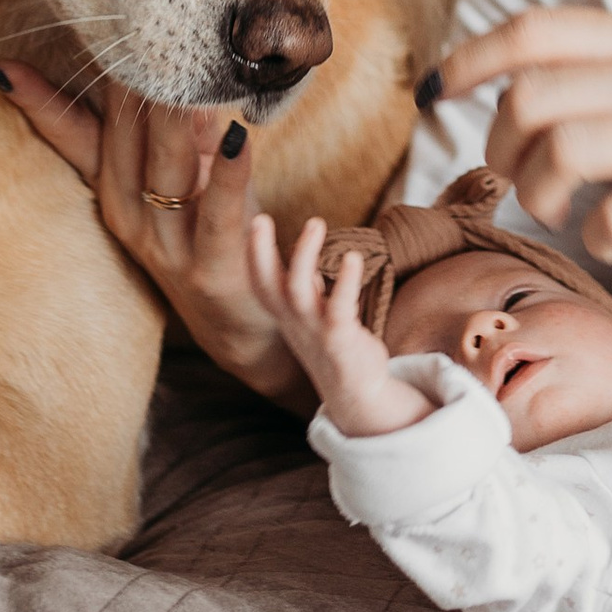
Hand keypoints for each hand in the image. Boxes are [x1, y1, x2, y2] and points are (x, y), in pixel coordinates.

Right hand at [0, 61, 300, 401]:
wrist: (246, 323)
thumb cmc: (213, 232)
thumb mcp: (177, 173)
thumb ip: (158, 124)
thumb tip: (136, 60)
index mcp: (112, 190)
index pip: (71, 134)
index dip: (41, 100)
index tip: (3, 62)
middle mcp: (128, 216)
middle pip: (123, 139)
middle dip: (128, 86)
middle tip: (136, 30)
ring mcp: (166, 246)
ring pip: (163, 168)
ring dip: (171, 117)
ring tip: (180, 71)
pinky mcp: (211, 269)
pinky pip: (218, 212)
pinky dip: (231, 173)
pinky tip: (242, 135)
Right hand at [247, 216, 428, 436]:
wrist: (357, 393)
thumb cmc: (334, 344)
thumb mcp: (312, 313)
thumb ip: (306, 283)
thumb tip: (304, 248)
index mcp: (285, 314)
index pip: (260, 282)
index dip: (253, 252)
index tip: (254, 219)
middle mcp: (294, 321)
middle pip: (268, 284)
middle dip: (260, 250)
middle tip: (259, 218)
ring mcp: (314, 331)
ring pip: (298, 290)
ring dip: (304, 255)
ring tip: (315, 223)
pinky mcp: (340, 341)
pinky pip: (339, 309)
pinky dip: (344, 282)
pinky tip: (353, 259)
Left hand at [433, 6, 611, 267]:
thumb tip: (525, 82)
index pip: (535, 30)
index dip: (470, 61)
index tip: (440, 91)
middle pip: (532, 96)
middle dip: (500, 147)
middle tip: (514, 178)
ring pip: (564, 153)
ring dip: (542, 194)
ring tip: (561, 211)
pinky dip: (599, 241)